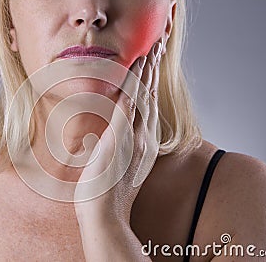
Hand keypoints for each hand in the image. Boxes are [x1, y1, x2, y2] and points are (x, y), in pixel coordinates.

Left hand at [74, 39, 162, 225]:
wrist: (106, 216)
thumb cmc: (109, 195)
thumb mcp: (120, 169)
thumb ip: (118, 150)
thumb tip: (110, 139)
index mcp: (144, 145)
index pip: (150, 108)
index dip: (152, 85)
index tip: (153, 69)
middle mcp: (144, 140)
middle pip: (151, 98)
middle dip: (154, 72)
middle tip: (158, 48)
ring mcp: (134, 140)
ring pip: (142, 99)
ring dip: (145, 73)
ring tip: (149, 51)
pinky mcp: (120, 141)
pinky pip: (127, 109)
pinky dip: (131, 89)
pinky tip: (133, 72)